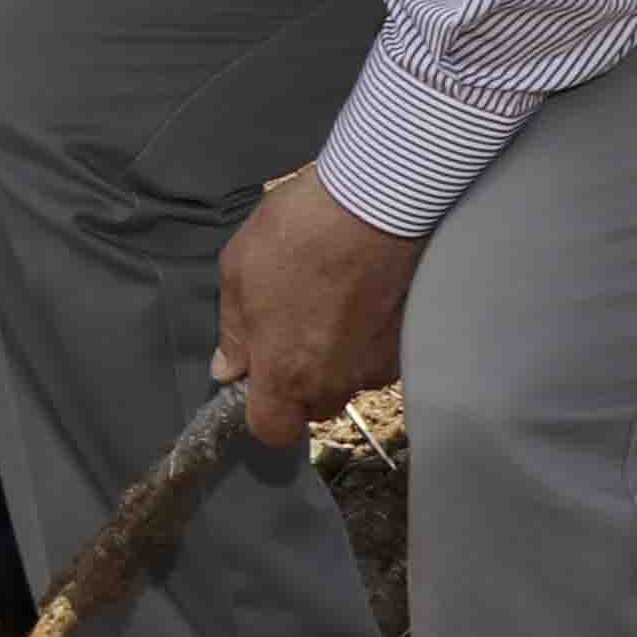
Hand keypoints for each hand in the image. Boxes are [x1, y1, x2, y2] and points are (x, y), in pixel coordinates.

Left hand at [210, 165, 413, 447]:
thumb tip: (228, 367)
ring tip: (330, 304)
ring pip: (350, 380)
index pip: (272, 430)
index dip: (262, 411)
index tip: (256, 379)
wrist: (374, 205)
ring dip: (337, 358)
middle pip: (314, 407)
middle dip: (300, 382)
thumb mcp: (238, 274)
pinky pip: (379, 356)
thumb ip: (234, 333)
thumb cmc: (296, 235)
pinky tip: (360, 297)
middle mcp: (336, 381)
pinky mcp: (408, 342)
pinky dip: (368, 338)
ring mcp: (377, 365)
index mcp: (286, 374)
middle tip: (292, 331)